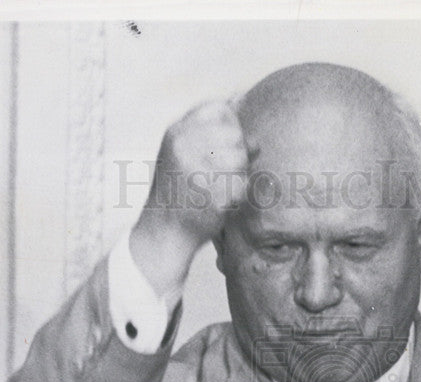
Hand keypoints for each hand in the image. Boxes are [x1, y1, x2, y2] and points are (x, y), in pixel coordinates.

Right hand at [129, 101, 250, 295]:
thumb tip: (256, 141)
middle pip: (235, 134)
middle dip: (237, 152)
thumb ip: (215, 142)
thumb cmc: (178, 192)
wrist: (164, 231)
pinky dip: (238, 195)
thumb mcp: (185, 156)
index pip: (219, 110)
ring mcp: (198, 170)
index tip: (226, 144)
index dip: (231, 125)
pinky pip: (242, 184)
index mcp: (177, 133)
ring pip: (242, 158)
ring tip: (219, 186)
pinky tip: (221, 202)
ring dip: (238, 173)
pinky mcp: (214, 195)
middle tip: (222, 172)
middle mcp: (185, 147)